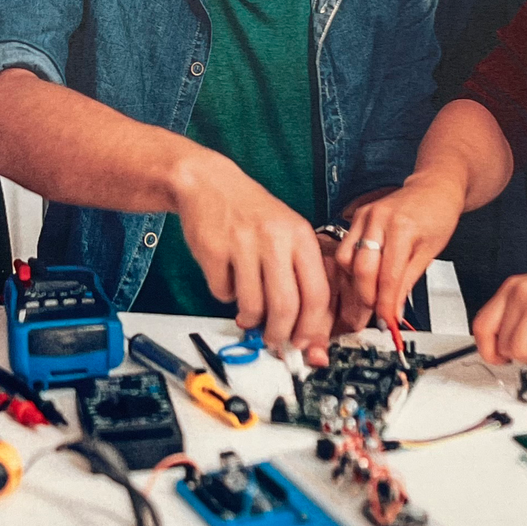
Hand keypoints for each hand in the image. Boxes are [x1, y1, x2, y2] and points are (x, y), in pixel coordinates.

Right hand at [174, 154, 330, 353]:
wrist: (209, 183)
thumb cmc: (253, 214)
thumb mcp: (288, 234)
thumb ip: (301, 277)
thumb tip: (308, 330)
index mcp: (301, 236)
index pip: (317, 294)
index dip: (312, 327)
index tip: (304, 342)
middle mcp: (275, 239)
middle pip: (286, 306)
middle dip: (279, 334)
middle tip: (274, 340)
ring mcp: (242, 243)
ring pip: (252, 305)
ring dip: (250, 319)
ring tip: (248, 313)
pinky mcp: (213, 250)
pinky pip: (222, 293)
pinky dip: (225, 296)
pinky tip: (228, 281)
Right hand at [335, 173, 465, 335]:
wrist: (434, 188)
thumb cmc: (437, 215)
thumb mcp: (430, 252)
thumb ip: (408, 281)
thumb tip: (394, 309)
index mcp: (402, 228)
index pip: (388, 276)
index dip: (385, 303)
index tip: (388, 320)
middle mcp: (378, 219)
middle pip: (361, 269)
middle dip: (367, 296)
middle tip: (377, 311)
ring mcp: (364, 215)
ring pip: (346, 259)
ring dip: (355, 282)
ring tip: (370, 294)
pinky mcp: (356, 216)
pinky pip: (345, 248)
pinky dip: (352, 267)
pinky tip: (364, 276)